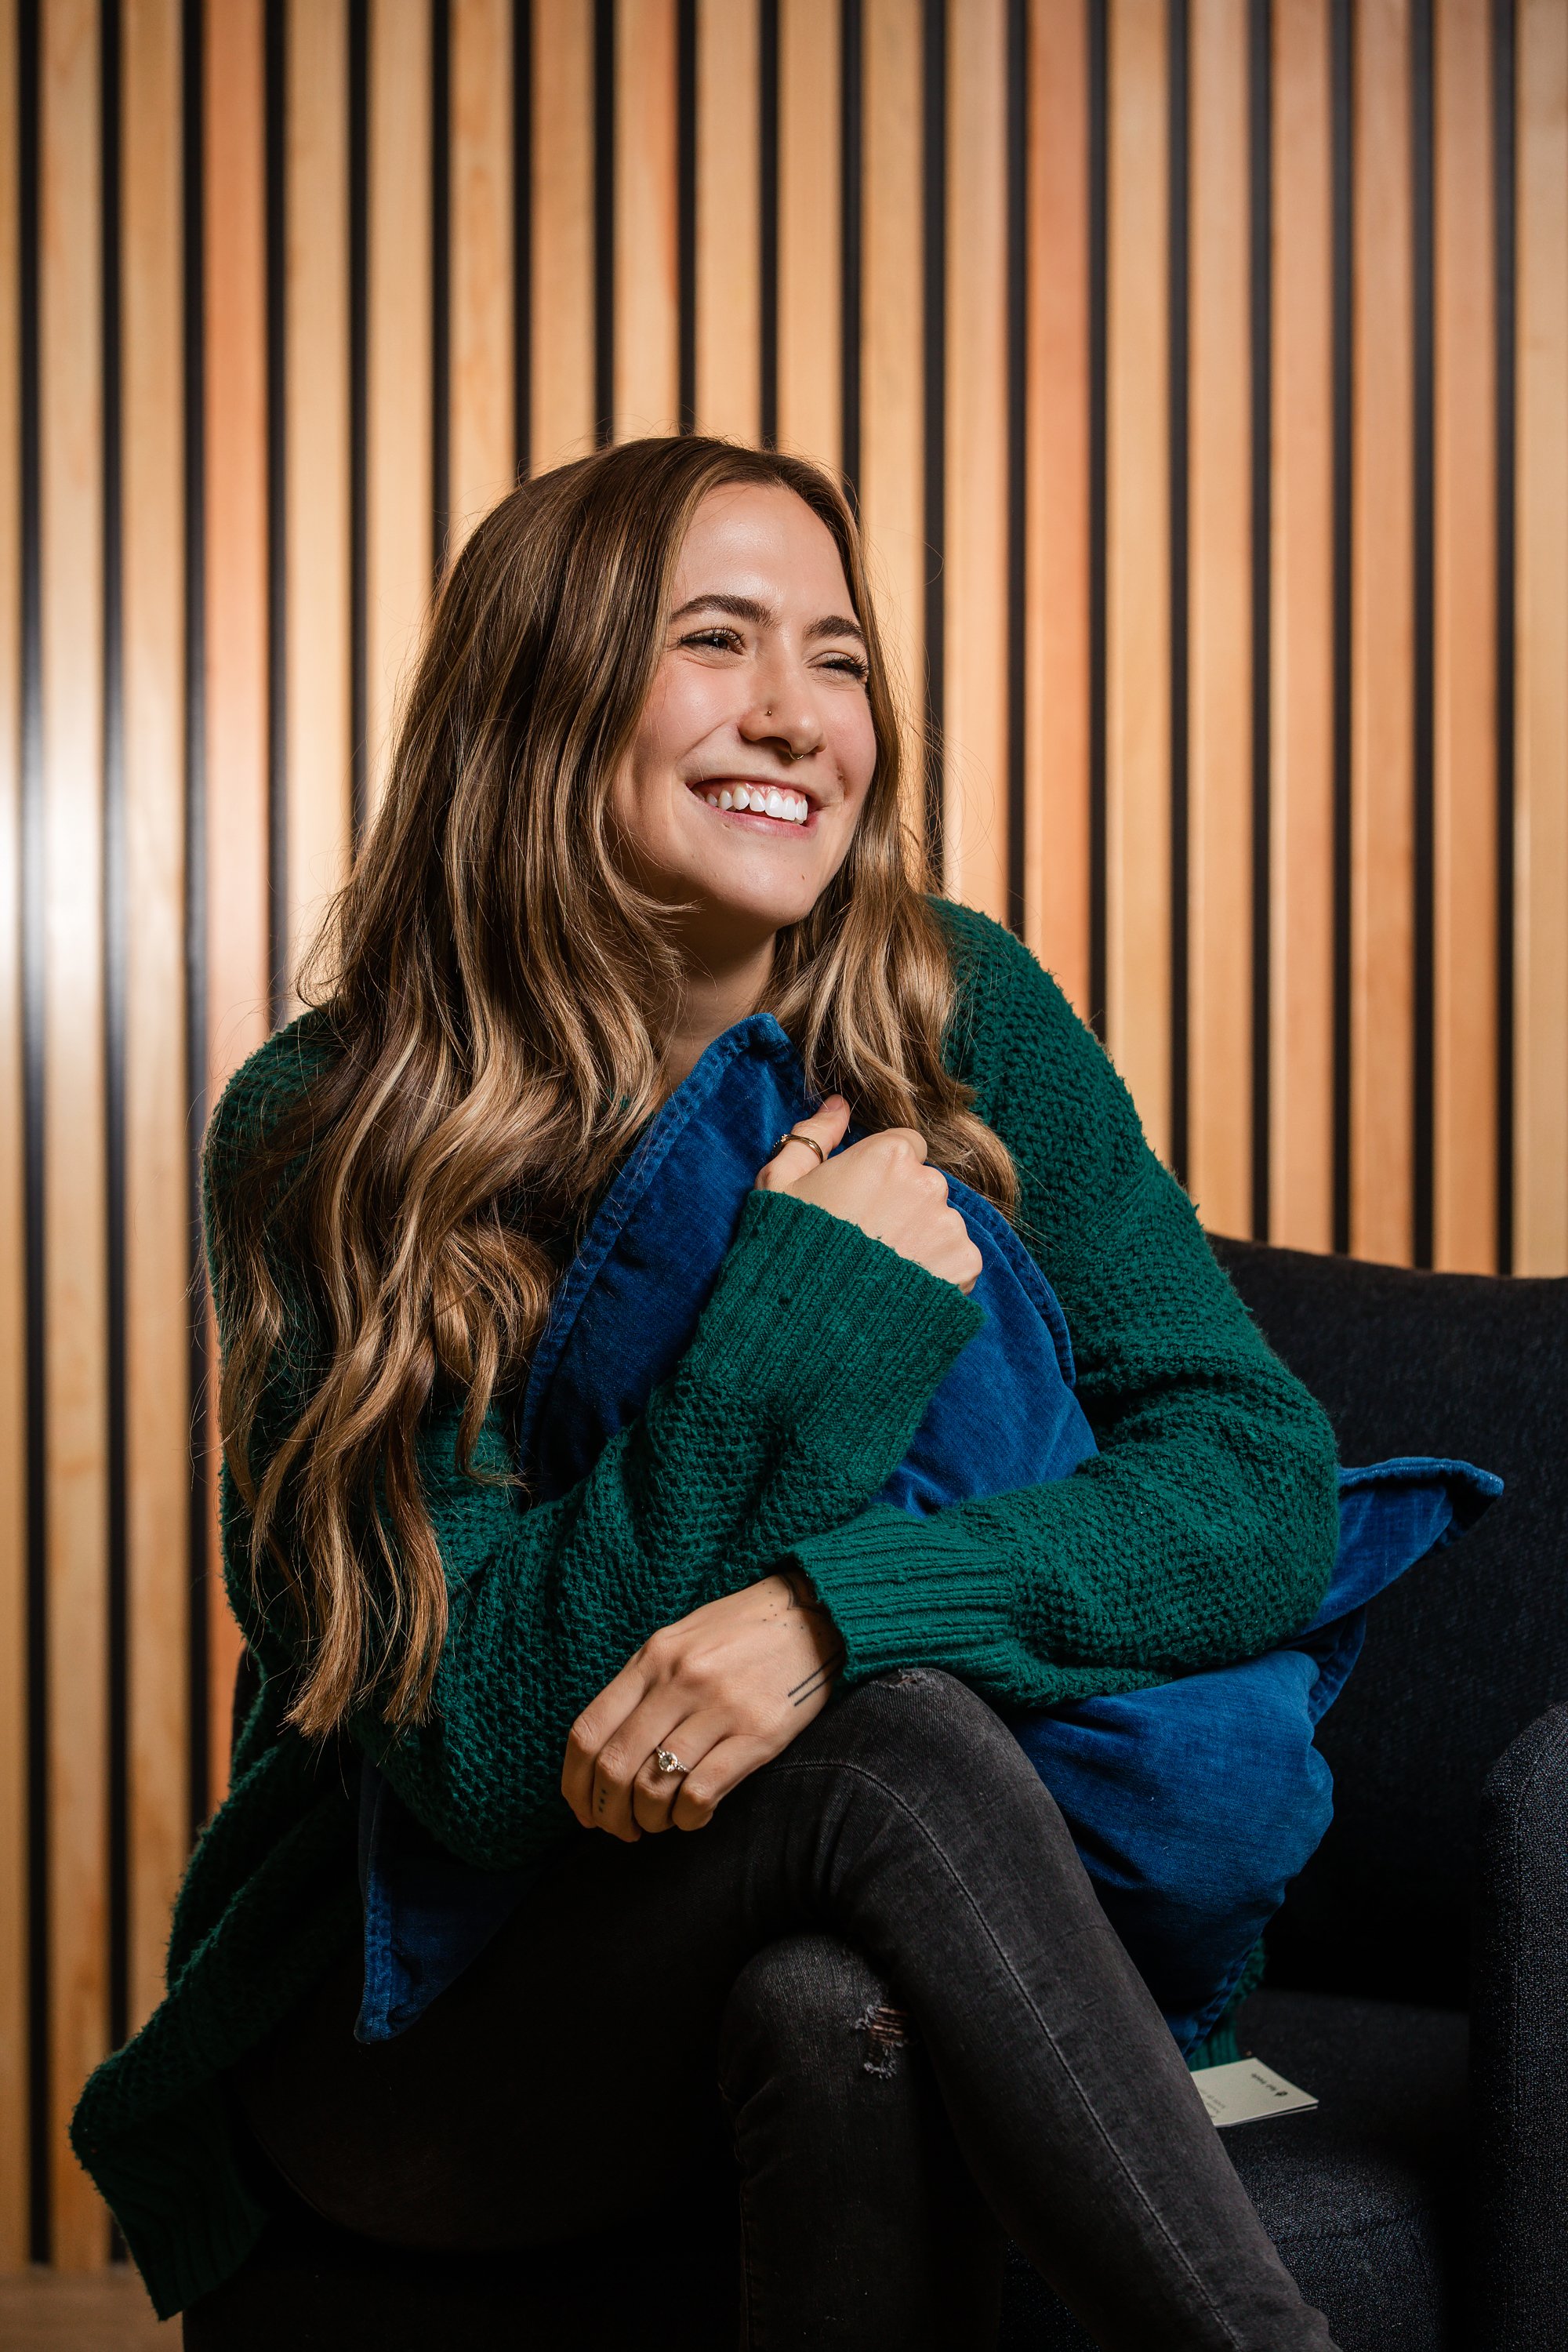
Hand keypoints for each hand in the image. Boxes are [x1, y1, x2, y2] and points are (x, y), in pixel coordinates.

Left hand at [561, 1573, 843, 1840]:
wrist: (814, 1614)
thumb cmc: (741, 1633)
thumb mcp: (681, 1641)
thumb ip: (644, 1686)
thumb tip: (605, 1750)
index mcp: (653, 1658)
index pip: (589, 1731)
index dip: (575, 1783)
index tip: (583, 1810)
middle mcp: (679, 1680)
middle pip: (616, 1766)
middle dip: (608, 1813)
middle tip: (620, 1829)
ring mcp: (719, 1707)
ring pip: (656, 1786)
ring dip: (649, 1820)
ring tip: (658, 1823)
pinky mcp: (759, 1733)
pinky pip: (703, 1792)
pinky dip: (688, 1818)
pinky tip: (693, 1817)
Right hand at [755, 1097, 982, 1293]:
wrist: (809, 1326)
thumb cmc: (786, 1252)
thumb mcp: (780, 1184)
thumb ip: (813, 1136)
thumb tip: (838, 1104)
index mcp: (887, 1154)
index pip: (905, 1148)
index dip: (881, 1175)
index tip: (861, 1203)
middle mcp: (927, 1183)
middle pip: (925, 1185)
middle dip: (904, 1207)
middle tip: (868, 1243)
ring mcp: (949, 1225)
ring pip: (942, 1223)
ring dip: (922, 1241)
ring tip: (883, 1273)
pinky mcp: (965, 1265)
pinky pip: (958, 1260)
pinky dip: (939, 1273)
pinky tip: (904, 1292)